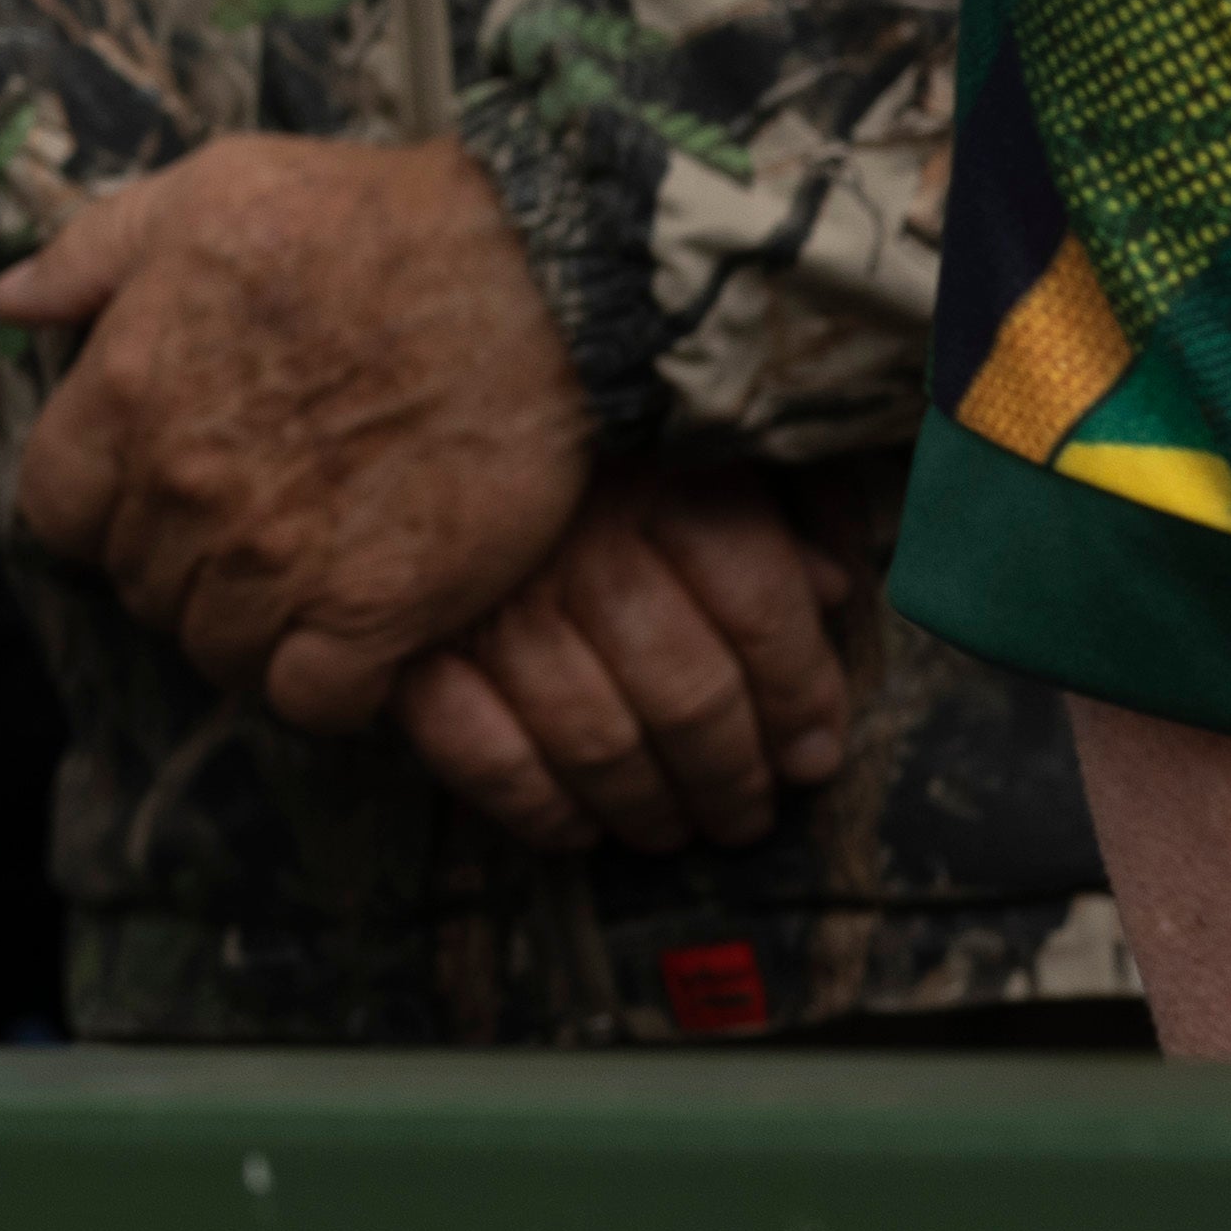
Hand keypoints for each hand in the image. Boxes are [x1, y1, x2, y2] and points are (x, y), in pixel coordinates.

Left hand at [0, 133, 585, 730]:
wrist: (532, 280)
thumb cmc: (367, 222)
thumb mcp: (206, 194)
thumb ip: (91, 254)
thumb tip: (10, 300)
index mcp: (126, 392)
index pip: (53, 509)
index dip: (95, 509)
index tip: (144, 496)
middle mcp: (185, 489)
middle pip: (137, 586)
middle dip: (176, 567)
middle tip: (243, 534)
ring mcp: (278, 558)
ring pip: (216, 648)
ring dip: (247, 629)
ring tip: (296, 586)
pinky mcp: (376, 610)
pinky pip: (311, 699)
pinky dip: (324, 686)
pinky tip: (353, 641)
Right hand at [391, 452, 860, 855]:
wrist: (396, 402)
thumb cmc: (574, 435)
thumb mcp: (693, 439)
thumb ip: (776, 504)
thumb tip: (835, 591)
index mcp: (657, 479)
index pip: (760, 610)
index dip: (803, 700)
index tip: (815, 755)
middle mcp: (576, 541)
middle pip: (687, 692)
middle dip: (733, 776)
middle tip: (748, 814)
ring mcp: (484, 598)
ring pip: (596, 738)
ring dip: (647, 805)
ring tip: (672, 829)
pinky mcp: (406, 643)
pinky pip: (481, 753)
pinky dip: (535, 806)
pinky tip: (575, 826)